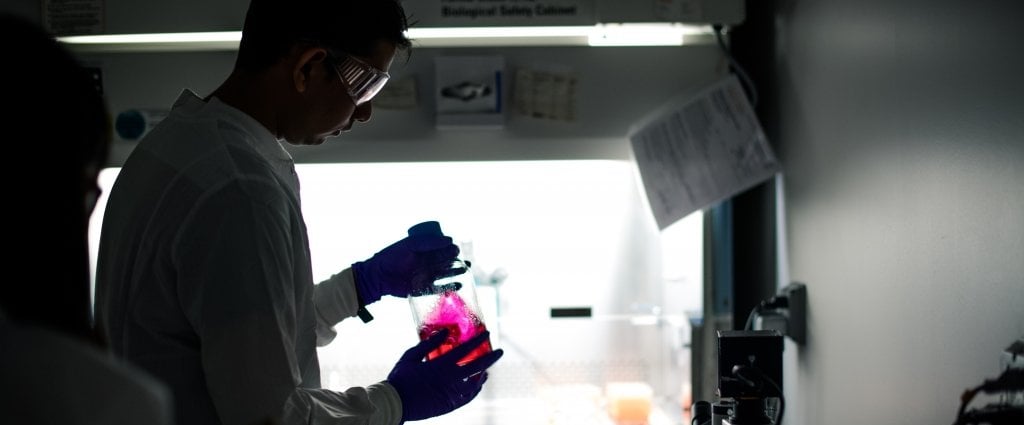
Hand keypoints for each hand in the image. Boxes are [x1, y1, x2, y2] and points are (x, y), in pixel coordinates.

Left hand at [351, 233, 459, 303]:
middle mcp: (426, 263)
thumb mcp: (411, 245)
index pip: (441, 248)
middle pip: (445, 261)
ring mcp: (425, 276)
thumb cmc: (392, 257)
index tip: (455, 249)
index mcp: (424, 251)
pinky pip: (439, 288)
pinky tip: (459, 284)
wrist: (378, 276)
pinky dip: (450, 286)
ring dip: (456, 271)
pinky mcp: (423, 289)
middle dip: (455, 260)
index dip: (450, 248)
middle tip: (462, 260)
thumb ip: (429, 242)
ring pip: (445, 274)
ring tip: (465, 270)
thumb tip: (450, 240)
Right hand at [387, 329, 503, 421]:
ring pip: (475, 384)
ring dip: (483, 376)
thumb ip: (428, 344)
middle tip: (499, 352)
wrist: (395, 403)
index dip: (478, 340)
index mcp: (442, 365)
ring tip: (487, 371)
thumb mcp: (411, 356)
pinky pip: (468, 398)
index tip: (487, 333)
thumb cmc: (401, 378)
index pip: (466, 350)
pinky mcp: (449, 405)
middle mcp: (451, 380)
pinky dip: (475, 391)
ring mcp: (452, 394)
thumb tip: (444, 332)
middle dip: (491, 358)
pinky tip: (476, 386)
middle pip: (477, 367)